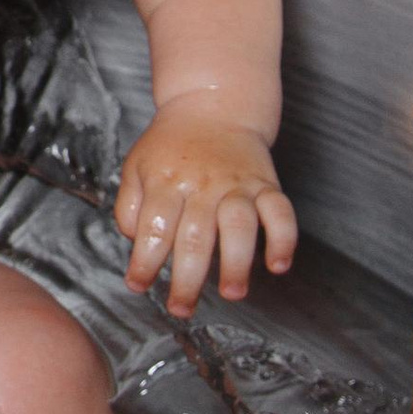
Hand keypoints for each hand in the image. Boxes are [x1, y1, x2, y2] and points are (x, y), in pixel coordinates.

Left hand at [116, 105, 296, 316]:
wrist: (213, 105)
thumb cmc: (171, 144)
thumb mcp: (136, 166)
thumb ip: (129, 206)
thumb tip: (134, 243)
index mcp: (166, 182)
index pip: (154, 228)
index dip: (144, 261)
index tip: (138, 285)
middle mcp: (202, 185)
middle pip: (195, 236)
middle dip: (189, 279)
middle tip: (183, 308)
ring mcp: (236, 185)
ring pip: (240, 225)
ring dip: (237, 262)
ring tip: (232, 292)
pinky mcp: (265, 184)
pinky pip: (281, 212)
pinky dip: (284, 239)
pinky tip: (278, 265)